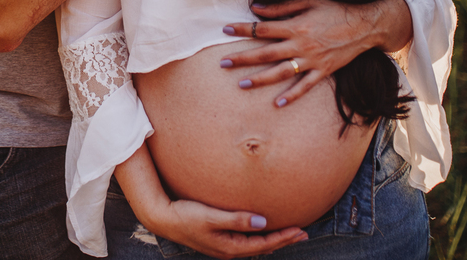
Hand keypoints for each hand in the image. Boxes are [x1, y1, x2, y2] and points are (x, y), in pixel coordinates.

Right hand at [146, 198, 307, 259]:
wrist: (163, 219)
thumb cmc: (185, 216)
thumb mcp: (211, 217)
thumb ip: (236, 219)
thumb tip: (261, 222)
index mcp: (229, 247)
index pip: (263, 244)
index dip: (283, 237)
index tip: (299, 230)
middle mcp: (228, 250)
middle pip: (262, 247)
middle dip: (283, 240)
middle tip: (303, 233)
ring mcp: (223, 246)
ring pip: (255, 245)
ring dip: (272, 239)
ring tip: (289, 233)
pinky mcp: (218, 240)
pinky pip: (246, 241)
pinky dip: (259, 237)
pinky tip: (262, 229)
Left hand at [222, 0, 410, 107]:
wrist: (363, 26)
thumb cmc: (333, 10)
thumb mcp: (307, 1)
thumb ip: (281, 7)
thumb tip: (255, 8)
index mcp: (295, 26)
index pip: (262, 29)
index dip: (242, 29)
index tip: (225, 29)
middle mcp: (300, 45)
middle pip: (265, 54)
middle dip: (242, 59)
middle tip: (222, 63)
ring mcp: (311, 60)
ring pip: (281, 72)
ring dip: (260, 80)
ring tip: (241, 85)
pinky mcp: (323, 71)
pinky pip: (305, 86)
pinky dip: (292, 95)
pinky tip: (277, 103)